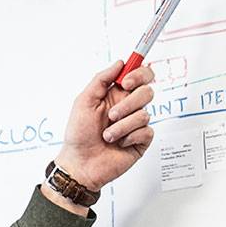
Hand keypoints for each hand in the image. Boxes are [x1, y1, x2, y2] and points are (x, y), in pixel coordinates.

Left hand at [53, 60, 155, 191]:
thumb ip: (102, 79)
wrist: (81, 163)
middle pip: (147, 92)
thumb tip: (120, 63)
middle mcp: (128, 108)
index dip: (138, 74)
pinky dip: (129, 137)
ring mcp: (135, 125)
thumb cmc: (79, 135)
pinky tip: (119, 144)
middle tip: (111, 115)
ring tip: (107, 136)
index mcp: (115, 95)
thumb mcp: (84, 101)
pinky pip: (146, 131)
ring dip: (122, 126)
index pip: (139, 76)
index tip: (126, 82)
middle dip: (128, 104)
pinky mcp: (141, 141)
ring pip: (144, 114)